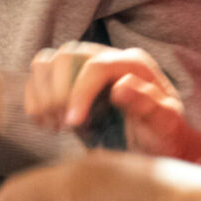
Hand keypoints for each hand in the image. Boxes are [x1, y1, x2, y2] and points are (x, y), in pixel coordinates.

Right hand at [26, 43, 200, 160]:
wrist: (157, 143)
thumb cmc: (163, 135)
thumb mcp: (165, 124)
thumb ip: (148, 104)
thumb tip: (120, 87)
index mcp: (133, 64)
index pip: (95, 66)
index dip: (79, 93)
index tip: (72, 123)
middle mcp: (107, 58)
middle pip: (66, 57)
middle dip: (59, 93)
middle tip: (67, 125)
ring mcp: (85, 67)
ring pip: (47, 62)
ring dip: (43, 94)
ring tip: (56, 123)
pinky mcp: (69, 80)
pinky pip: (38, 75)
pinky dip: (34, 98)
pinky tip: (47, 122)